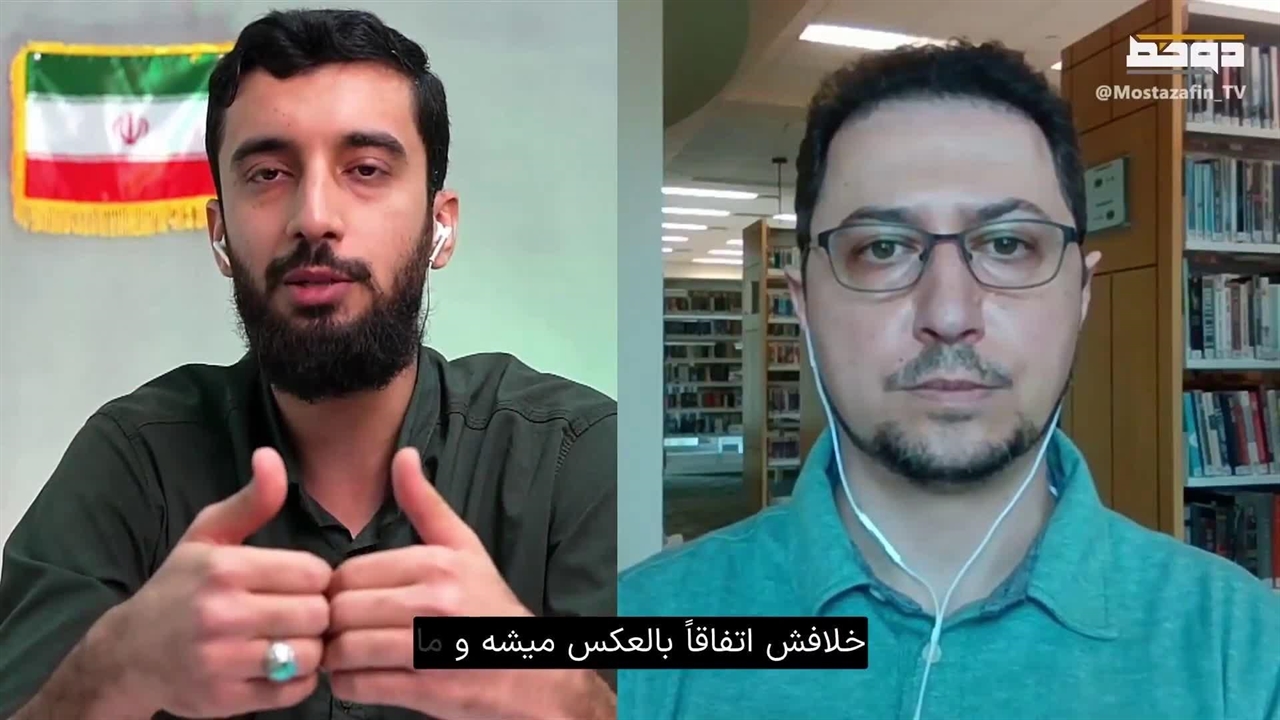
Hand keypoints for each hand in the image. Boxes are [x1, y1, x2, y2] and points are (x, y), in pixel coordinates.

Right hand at [106, 448, 331, 717]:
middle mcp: (221, 614)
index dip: (315, 578)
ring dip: (310, 647)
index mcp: (224, 569)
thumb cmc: (178, 589)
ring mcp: (223, 660)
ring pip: (310, 654)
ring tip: (291, 638)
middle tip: (300, 612)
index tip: (301, 583)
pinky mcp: (226, 699)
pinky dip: (298, 679)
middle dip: (316, 613)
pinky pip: (295, 690)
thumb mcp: (207, 538)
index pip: (313, 573)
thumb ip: (251, 501)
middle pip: (317, 614)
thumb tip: (272, 456)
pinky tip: (280, 664)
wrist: (128, 654)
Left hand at [325, 448, 591, 718]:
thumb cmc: (489, 607)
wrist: (531, 671)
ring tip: (351, 656)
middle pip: (342, 611)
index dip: (340, 590)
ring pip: (344, 649)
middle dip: (334, 625)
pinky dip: (350, 685)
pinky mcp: (424, 690)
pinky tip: (365, 677)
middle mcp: (433, 602)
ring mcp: (429, 649)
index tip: (352, 601)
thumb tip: (402, 455)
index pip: (349, 573)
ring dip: (338, 658)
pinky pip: (357, 686)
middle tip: (344, 632)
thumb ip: (425, 505)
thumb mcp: (464, 549)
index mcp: (436, 564)